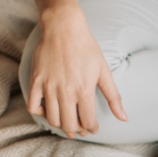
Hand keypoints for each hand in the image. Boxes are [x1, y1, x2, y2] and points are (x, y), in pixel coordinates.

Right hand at [27, 5, 126, 137]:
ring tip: (67, 121)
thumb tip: (124, 118)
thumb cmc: (86, 47)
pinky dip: (41, 114)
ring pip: (52, 119)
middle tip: (80, 127)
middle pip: (69, 125)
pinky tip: (49, 110)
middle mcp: (65, 91)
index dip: (91, 128)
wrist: (63, 27)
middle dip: (77, 129)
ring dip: (61, 125)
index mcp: (84, 90)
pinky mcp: (35, 81)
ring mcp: (48, 86)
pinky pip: (33, 107)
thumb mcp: (104, 71)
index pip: (88, 121)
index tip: (92, 127)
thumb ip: (114, 97)